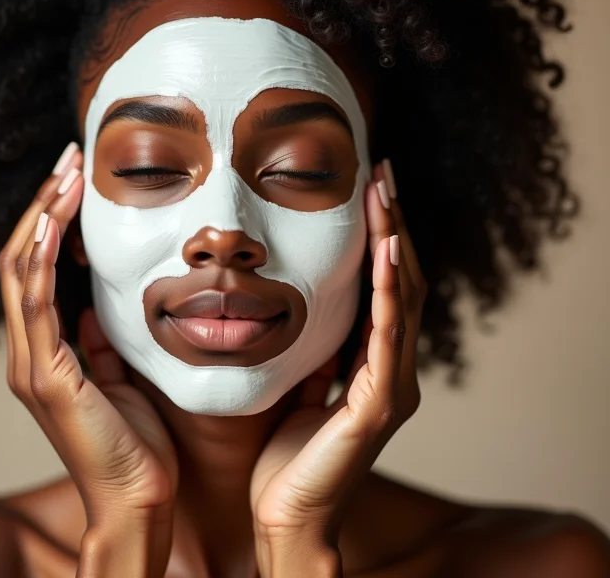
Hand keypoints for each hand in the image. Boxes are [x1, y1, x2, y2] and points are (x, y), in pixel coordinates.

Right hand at [0, 143, 177, 574]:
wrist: (140, 497)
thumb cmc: (137, 439)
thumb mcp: (119, 374)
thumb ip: (98, 341)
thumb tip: (94, 305)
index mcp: (47, 350)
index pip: (36, 267)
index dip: (50, 219)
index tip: (77, 179)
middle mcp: (29, 352)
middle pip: (20, 258)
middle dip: (44, 205)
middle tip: (69, 159)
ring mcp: (31, 364)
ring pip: (20, 272)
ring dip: (41, 218)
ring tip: (66, 174)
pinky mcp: (45, 377)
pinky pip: (35, 305)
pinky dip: (39, 259)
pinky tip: (53, 222)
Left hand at [250, 160, 424, 573]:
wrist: (284, 515)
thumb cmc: (286, 454)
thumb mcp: (299, 382)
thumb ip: (314, 347)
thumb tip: (303, 303)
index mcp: (373, 362)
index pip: (385, 286)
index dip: (382, 237)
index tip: (370, 190)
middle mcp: (393, 369)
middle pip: (403, 282)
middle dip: (394, 225)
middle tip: (383, 174)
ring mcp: (392, 386)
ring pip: (405, 300)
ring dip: (396, 243)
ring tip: (386, 195)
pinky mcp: (379, 405)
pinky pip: (387, 337)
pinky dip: (391, 292)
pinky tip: (388, 252)